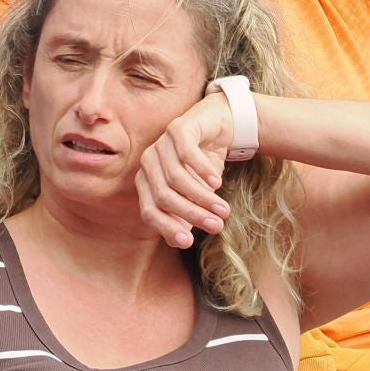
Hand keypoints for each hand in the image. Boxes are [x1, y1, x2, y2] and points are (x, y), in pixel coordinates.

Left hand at [136, 90, 234, 249]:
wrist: (217, 129)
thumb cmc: (202, 167)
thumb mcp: (195, 195)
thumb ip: (185, 216)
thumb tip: (179, 241)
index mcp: (146, 182)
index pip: (149, 211)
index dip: (167, 227)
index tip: (189, 242)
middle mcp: (148, 164)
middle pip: (163, 196)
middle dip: (192, 214)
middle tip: (217, 225)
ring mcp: (160, 145)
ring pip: (176, 178)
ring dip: (202, 197)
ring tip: (223, 209)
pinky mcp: (176, 129)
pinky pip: (186, 154)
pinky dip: (202, 171)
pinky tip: (218, 182)